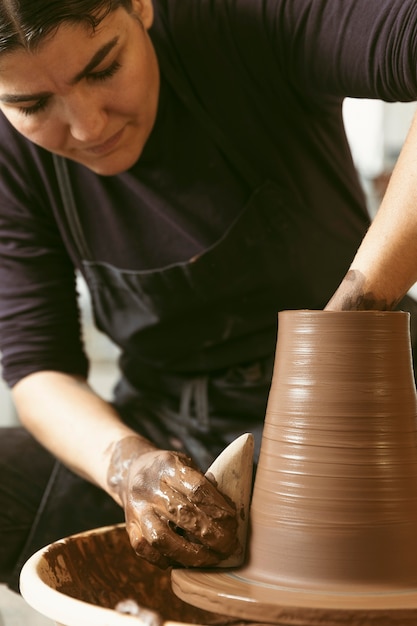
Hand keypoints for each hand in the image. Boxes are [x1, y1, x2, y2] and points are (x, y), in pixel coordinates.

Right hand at [108, 438, 238, 567]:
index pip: (197, 489)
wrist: (131, 469)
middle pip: (183, 514)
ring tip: (211, 558)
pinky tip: (183, 561)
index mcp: (169, 466)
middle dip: (211, 535)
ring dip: (190, 553)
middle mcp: (150, 487)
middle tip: (229, 545)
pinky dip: (164, 559)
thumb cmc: (169, 470)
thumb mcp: (185, 463)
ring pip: (161, 537)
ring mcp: (138, 509)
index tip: (233, 521)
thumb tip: (233, 511)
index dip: (218, 507)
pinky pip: (145, 549)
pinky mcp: (129, 526)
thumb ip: (204, 483)